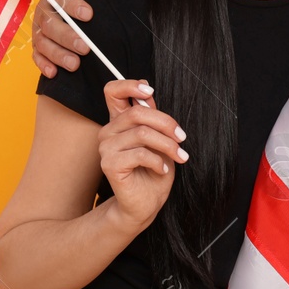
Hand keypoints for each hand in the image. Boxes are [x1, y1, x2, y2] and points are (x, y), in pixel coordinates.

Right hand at [33, 0, 120, 76]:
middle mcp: (45, 9)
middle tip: (86, 47)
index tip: (89, 14)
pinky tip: (54, 73)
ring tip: (75, 64)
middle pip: (50, 24)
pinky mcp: (39, 44)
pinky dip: (44, 64)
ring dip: (57, 54)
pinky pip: (37, 55)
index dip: (73, 5)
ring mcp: (40, 28)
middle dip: (67, 36)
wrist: (79, 2)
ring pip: (43, 42)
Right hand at [99, 79, 185, 231]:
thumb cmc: (154, 170)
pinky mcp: (110, 165)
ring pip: (142, 133)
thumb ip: (152, 117)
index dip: (130, 85)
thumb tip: (148, 96)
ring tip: (179, 156)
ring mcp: (106, 148)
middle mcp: (109, 132)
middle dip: (166, 123)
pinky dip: (158, 162)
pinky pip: (140, 154)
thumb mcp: (160, 139)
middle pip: (137, 113)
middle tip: (182, 138)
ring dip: (168, 145)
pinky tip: (162, 170)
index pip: (113, 91)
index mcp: (119, 121)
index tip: (150, 92)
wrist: (146, 203)